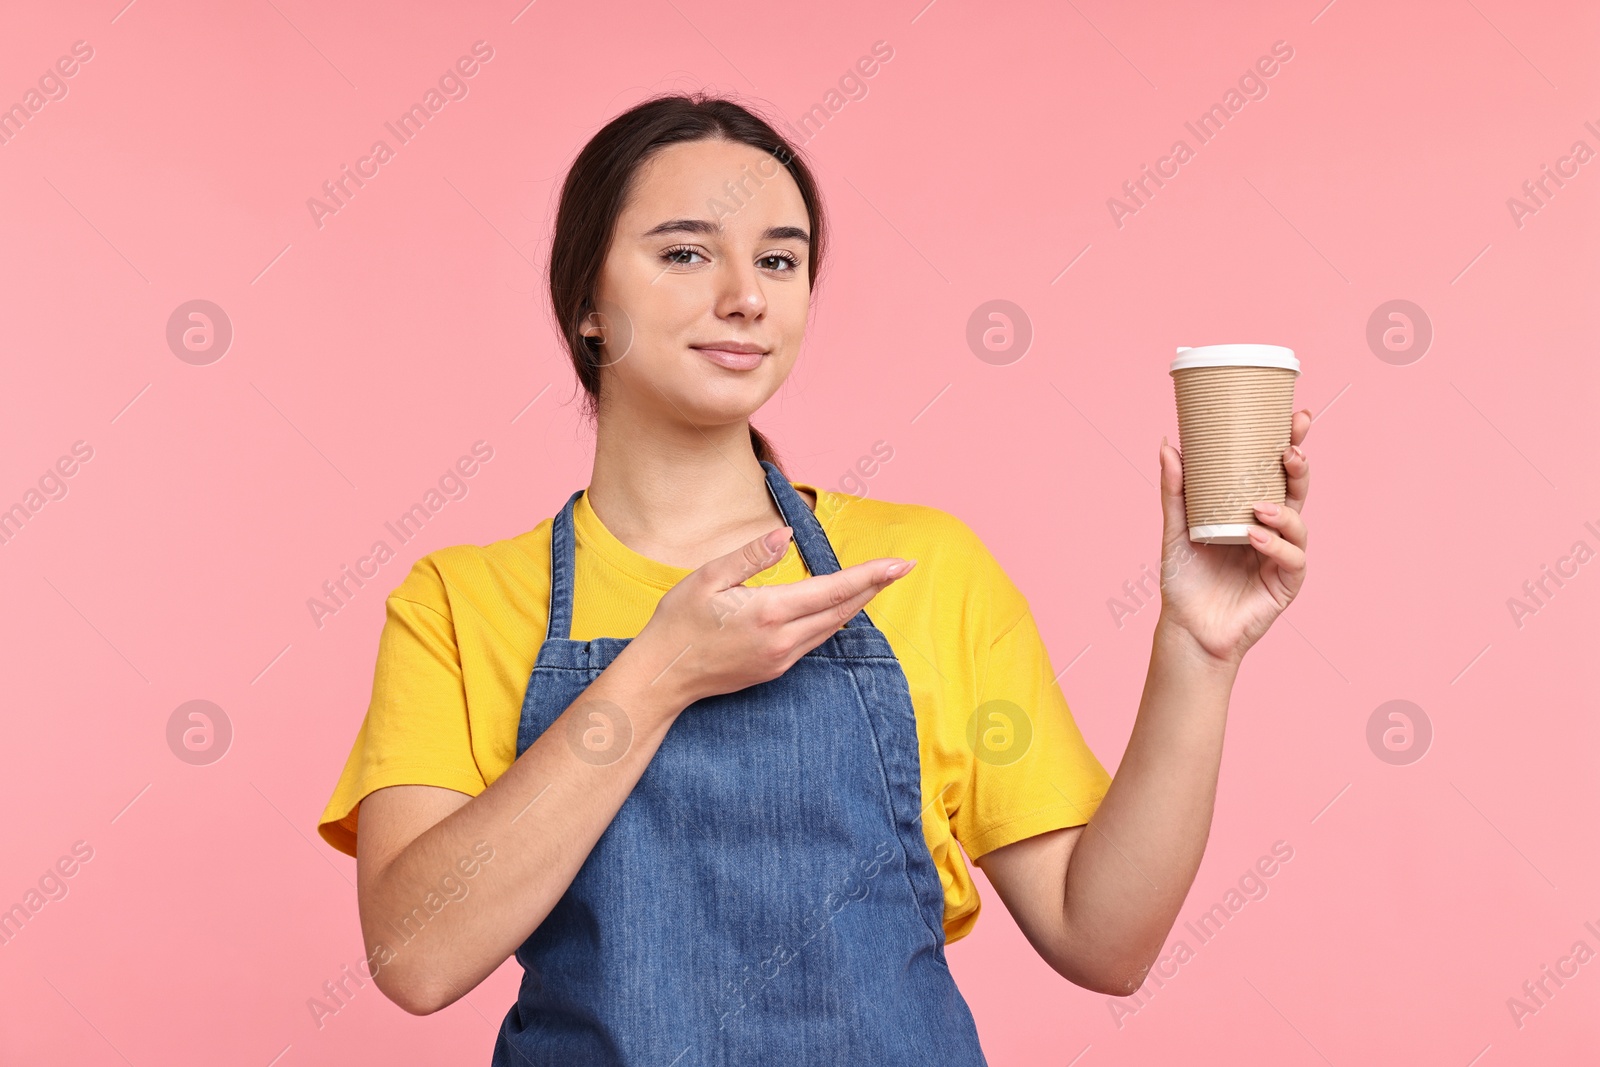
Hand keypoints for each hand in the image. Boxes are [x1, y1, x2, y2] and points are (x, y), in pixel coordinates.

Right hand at [631, 526, 914, 706]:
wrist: (662, 676)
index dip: (870, 575)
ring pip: (831, 628)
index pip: (833, 589)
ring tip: (877, 581)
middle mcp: (782, 639)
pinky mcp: (775, 669)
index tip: (900, 563)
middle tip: (903, 567)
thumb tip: (785, 534)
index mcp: (768, 612)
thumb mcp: (707, 578)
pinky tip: (839, 607)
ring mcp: (781, 658)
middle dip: (875, 586)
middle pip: (842, 610)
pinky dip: (833, 620)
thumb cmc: (678, 622)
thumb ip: (750, 555)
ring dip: (857, 604)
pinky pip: (814, 641)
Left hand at [1156, 408, 1311, 666]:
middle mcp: (1272, 530)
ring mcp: (1282, 556)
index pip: (1275, 472)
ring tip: (1258, 506)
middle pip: (1296, 491)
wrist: (1186, 628)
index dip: (1290, 443)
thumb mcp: (1177, 529)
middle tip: (1290, 449)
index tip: (1296, 416)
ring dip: (1283, 510)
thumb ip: (1176, 491)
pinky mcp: (1285, 584)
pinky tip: (1255, 536)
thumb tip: (1167, 443)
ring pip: (1299, 524)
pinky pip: (1291, 559)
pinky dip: (1275, 545)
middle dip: (1300, 466)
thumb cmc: (1184, 579)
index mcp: (1251, 511)